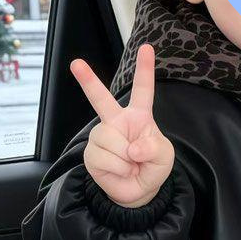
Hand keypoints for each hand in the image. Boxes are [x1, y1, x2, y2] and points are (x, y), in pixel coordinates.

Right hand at [71, 44, 174, 208]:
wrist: (138, 191)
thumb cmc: (152, 167)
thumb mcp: (164, 157)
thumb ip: (154, 149)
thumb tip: (132, 148)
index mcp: (139, 116)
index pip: (143, 90)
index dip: (145, 69)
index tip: (146, 48)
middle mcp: (117, 121)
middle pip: (100, 99)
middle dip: (87, 80)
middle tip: (75, 63)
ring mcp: (102, 136)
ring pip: (109, 140)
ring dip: (125, 159)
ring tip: (130, 164)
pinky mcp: (91, 152)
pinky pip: (103, 157)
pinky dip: (117, 169)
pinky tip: (120, 171)